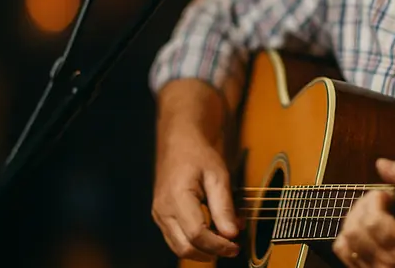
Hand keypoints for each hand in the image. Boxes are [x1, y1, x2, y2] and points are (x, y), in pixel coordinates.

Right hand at [152, 82, 241, 262]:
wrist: (180, 141)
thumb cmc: (198, 154)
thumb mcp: (218, 176)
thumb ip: (224, 206)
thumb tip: (232, 234)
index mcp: (177, 197)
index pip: (197, 234)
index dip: (218, 245)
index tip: (236, 246)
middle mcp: (163, 209)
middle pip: (185, 247)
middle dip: (211, 252)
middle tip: (233, 247)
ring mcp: (159, 214)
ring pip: (178, 247)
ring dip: (203, 250)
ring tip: (224, 239)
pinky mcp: (161, 216)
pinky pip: (176, 238)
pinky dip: (194, 242)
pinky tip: (212, 233)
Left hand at [333, 158, 394, 266]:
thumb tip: (381, 164)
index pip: (373, 222)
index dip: (375, 200)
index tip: (389, 196)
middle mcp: (392, 264)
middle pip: (356, 229)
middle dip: (364, 205)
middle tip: (381, 202)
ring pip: (346, 239)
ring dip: (356, 218)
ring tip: (373, 213)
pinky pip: (344, 251)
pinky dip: (348, 235)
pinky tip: (364, 229)